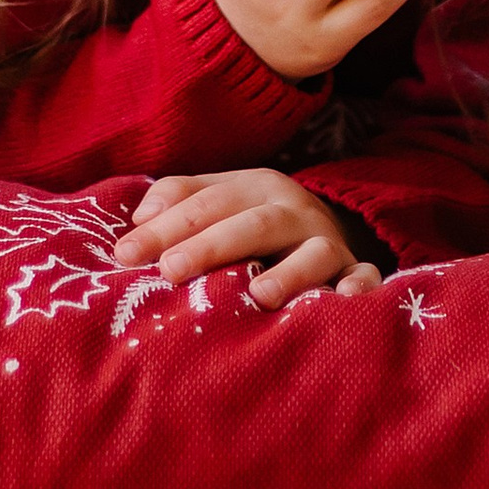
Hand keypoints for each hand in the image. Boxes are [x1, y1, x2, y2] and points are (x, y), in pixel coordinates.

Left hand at [113, 168, 383, 305]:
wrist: (327, 231)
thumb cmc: (252, 227)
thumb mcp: (220, 202)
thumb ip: (179, 201)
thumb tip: (139, 218)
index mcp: (257, 188)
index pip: (208, 201)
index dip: (165, 227)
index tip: (124, 255)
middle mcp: (295, 211)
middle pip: (254, 223)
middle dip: (210, 245)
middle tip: (169, 271)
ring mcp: (328, 243)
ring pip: (315, 251)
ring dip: (289, 271)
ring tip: (259, 294)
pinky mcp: (354, 272)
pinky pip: (365, 278)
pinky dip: (359, 288)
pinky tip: (342, 301)